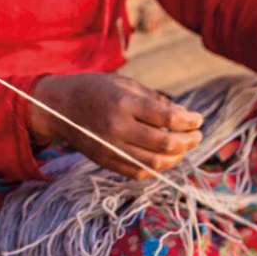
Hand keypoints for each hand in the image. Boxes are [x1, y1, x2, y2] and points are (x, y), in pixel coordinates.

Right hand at [28, 73, 203, 179]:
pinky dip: (157, 168)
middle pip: (165, 143)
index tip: (198, 119)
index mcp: (124, 103)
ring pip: (155, 163)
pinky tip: (164, 158)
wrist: (58, 107)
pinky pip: (138, 172)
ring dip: (177, 158)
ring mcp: (111, 147)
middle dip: (188, 141)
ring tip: (184, 148)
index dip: (189, 121)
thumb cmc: (94, 89)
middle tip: (197, 135)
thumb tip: (183, 116)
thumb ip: (154, 99)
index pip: (167, 117)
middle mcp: (117, 127)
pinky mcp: (106, 161)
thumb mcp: (124, 83)